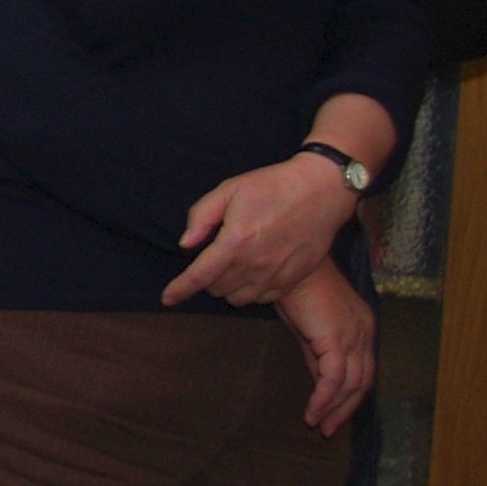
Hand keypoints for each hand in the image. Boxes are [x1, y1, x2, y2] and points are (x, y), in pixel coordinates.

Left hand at [164, 152, 359, 307]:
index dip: (180, 289)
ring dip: (228, 286)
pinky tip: (254, 271)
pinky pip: (263, 299)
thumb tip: (186, 244)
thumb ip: (201, 217)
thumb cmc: (271, 186)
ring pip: (238, 298)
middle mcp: (255, 264)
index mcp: (235, 242)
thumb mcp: (228, 190)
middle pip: (217, 288)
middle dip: (208, 277)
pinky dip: (252, 290)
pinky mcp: (293, 279)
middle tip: (215, 255)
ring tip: (234, 264)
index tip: (167, 299)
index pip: (200, 276)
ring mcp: (276, 275)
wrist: (320, 192)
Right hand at [276, 259, 373, 436]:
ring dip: (334, 409)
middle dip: (346, 408)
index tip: (333, 413)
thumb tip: (318, 378)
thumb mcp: (306, 322)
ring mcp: (354, 336)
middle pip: (363, 381)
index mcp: (361, 326)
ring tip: (318, 425)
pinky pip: (334, 380)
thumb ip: (316, 350)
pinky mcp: (337, 340)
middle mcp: (364, 333)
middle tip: (329, 428)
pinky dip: (323, 400)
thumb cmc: (292, 286)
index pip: (363, 369)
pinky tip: (312, 412)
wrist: (287, 265)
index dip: (350, 394)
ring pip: (351, 385)